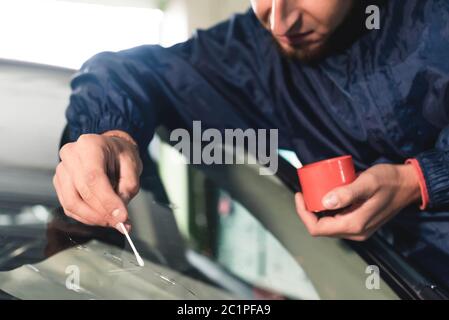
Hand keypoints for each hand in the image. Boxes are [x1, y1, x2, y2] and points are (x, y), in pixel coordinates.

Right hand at [53, 131, 142, 232]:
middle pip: (82, 192)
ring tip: (112, 220)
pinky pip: (69, 206)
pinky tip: (101, 217)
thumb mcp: (132, 167)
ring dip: (93, 218)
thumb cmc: (120, 155)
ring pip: (72, 203)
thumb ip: (127, 189)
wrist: (109, 149)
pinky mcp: (60, 183)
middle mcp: (71, 155)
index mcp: (89, 145)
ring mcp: (62, 169)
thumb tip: (118, 215)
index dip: (107, 201)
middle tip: (121, 223)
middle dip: (103, 213)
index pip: (94, 178)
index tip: (122, 217)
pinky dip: (86, 216)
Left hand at [295, 164, 421, 240]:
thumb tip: (324, 202)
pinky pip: (338, 220)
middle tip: (304, 192)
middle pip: (321, 227)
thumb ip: (347, 193)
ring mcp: (359, 229)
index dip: (303, 213)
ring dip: (318, 211)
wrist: (409, 184)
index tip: (299, 195)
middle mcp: (355, 232)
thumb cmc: (389, 180)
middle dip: (308, 211)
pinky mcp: (361, 222)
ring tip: (312, 192)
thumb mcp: (367, 182)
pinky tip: (326, 196)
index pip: (317, 228)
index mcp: (354, 225)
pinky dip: (328, 210)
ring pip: (329, 224)